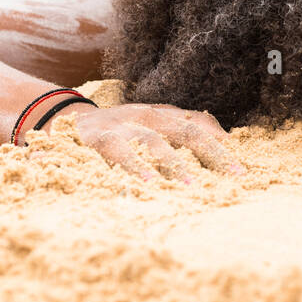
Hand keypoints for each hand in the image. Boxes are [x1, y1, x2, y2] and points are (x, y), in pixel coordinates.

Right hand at [49, 102, 243, 180]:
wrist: (60, 119)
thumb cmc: (119, 128)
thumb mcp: (153, 122)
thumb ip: (188, 125)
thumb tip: (228, 138)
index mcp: (161, 114)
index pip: (197, 126)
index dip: (220, 145)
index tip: (241, 170)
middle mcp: (144, 116)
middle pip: (183, 132)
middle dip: (210, 153)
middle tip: (231, 177)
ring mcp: (120, 126)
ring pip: (150, 143)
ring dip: (171, 163)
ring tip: (190, 184)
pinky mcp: (95, 139)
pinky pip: (115, 155)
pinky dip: (129, 170)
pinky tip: (142, 187)